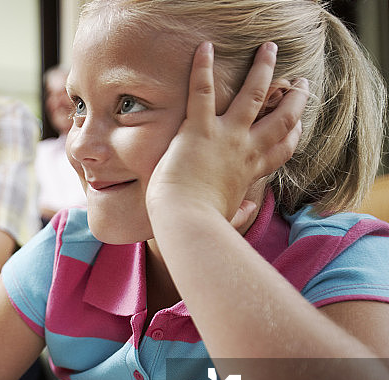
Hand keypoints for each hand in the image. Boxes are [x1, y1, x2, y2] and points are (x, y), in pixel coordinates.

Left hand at [146, 42, 308, 229]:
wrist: (186, 220)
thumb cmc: (201, 224)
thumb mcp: (228, 219)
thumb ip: (241, 213)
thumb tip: (250, 210)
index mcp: (251, 172)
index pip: (282, 149)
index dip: (295, 133)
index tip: (300, 122)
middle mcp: (245, 150)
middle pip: (281, 118)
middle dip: (294, 97)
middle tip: (300, 81)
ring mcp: (225, 136)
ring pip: (253, 94)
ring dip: (262, 69)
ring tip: (268, 49)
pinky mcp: (198, 129)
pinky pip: (202, 92)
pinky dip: (201, 68)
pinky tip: (204, 48)